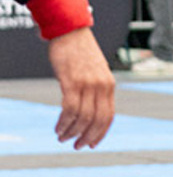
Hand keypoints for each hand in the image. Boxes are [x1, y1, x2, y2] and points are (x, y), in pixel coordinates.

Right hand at [47, 27, 115, 148]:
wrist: (70, 30)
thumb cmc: (81, 52)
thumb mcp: (96, 72)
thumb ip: (96, 90)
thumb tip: (90, 111)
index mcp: (110, 86)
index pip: (109, 116)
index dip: (101, 133)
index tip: (92, 144)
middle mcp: (102, 86)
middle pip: (97, 120)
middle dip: (87, 136)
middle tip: (76, 146)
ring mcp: (87, 84)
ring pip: (82, 117)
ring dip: (72, 131)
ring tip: (62, 137)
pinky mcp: (71, 81)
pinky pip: (69, 108)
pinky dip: (63, 121)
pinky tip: (58, 127)